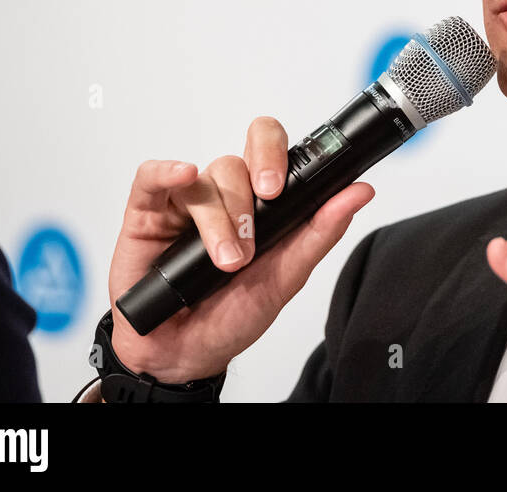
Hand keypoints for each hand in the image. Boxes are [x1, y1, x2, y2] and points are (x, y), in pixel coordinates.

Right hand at [106, 116, 374, 382]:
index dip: (276, 154)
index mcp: (260, 203)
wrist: (183, 355)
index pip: (270, 150)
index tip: (281, 185)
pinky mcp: (146, 213)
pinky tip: (181, 175)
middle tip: (264, 202)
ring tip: (226, 261)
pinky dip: (166, 171)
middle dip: (254, 177)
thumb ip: (321, 232)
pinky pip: (151, 177)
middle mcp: (224, 196)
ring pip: (205, 180)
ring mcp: (184, 203)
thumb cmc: (233, 315)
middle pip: (238, 159)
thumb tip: (359, 192)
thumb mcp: (286, 277)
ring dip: (220, 219)